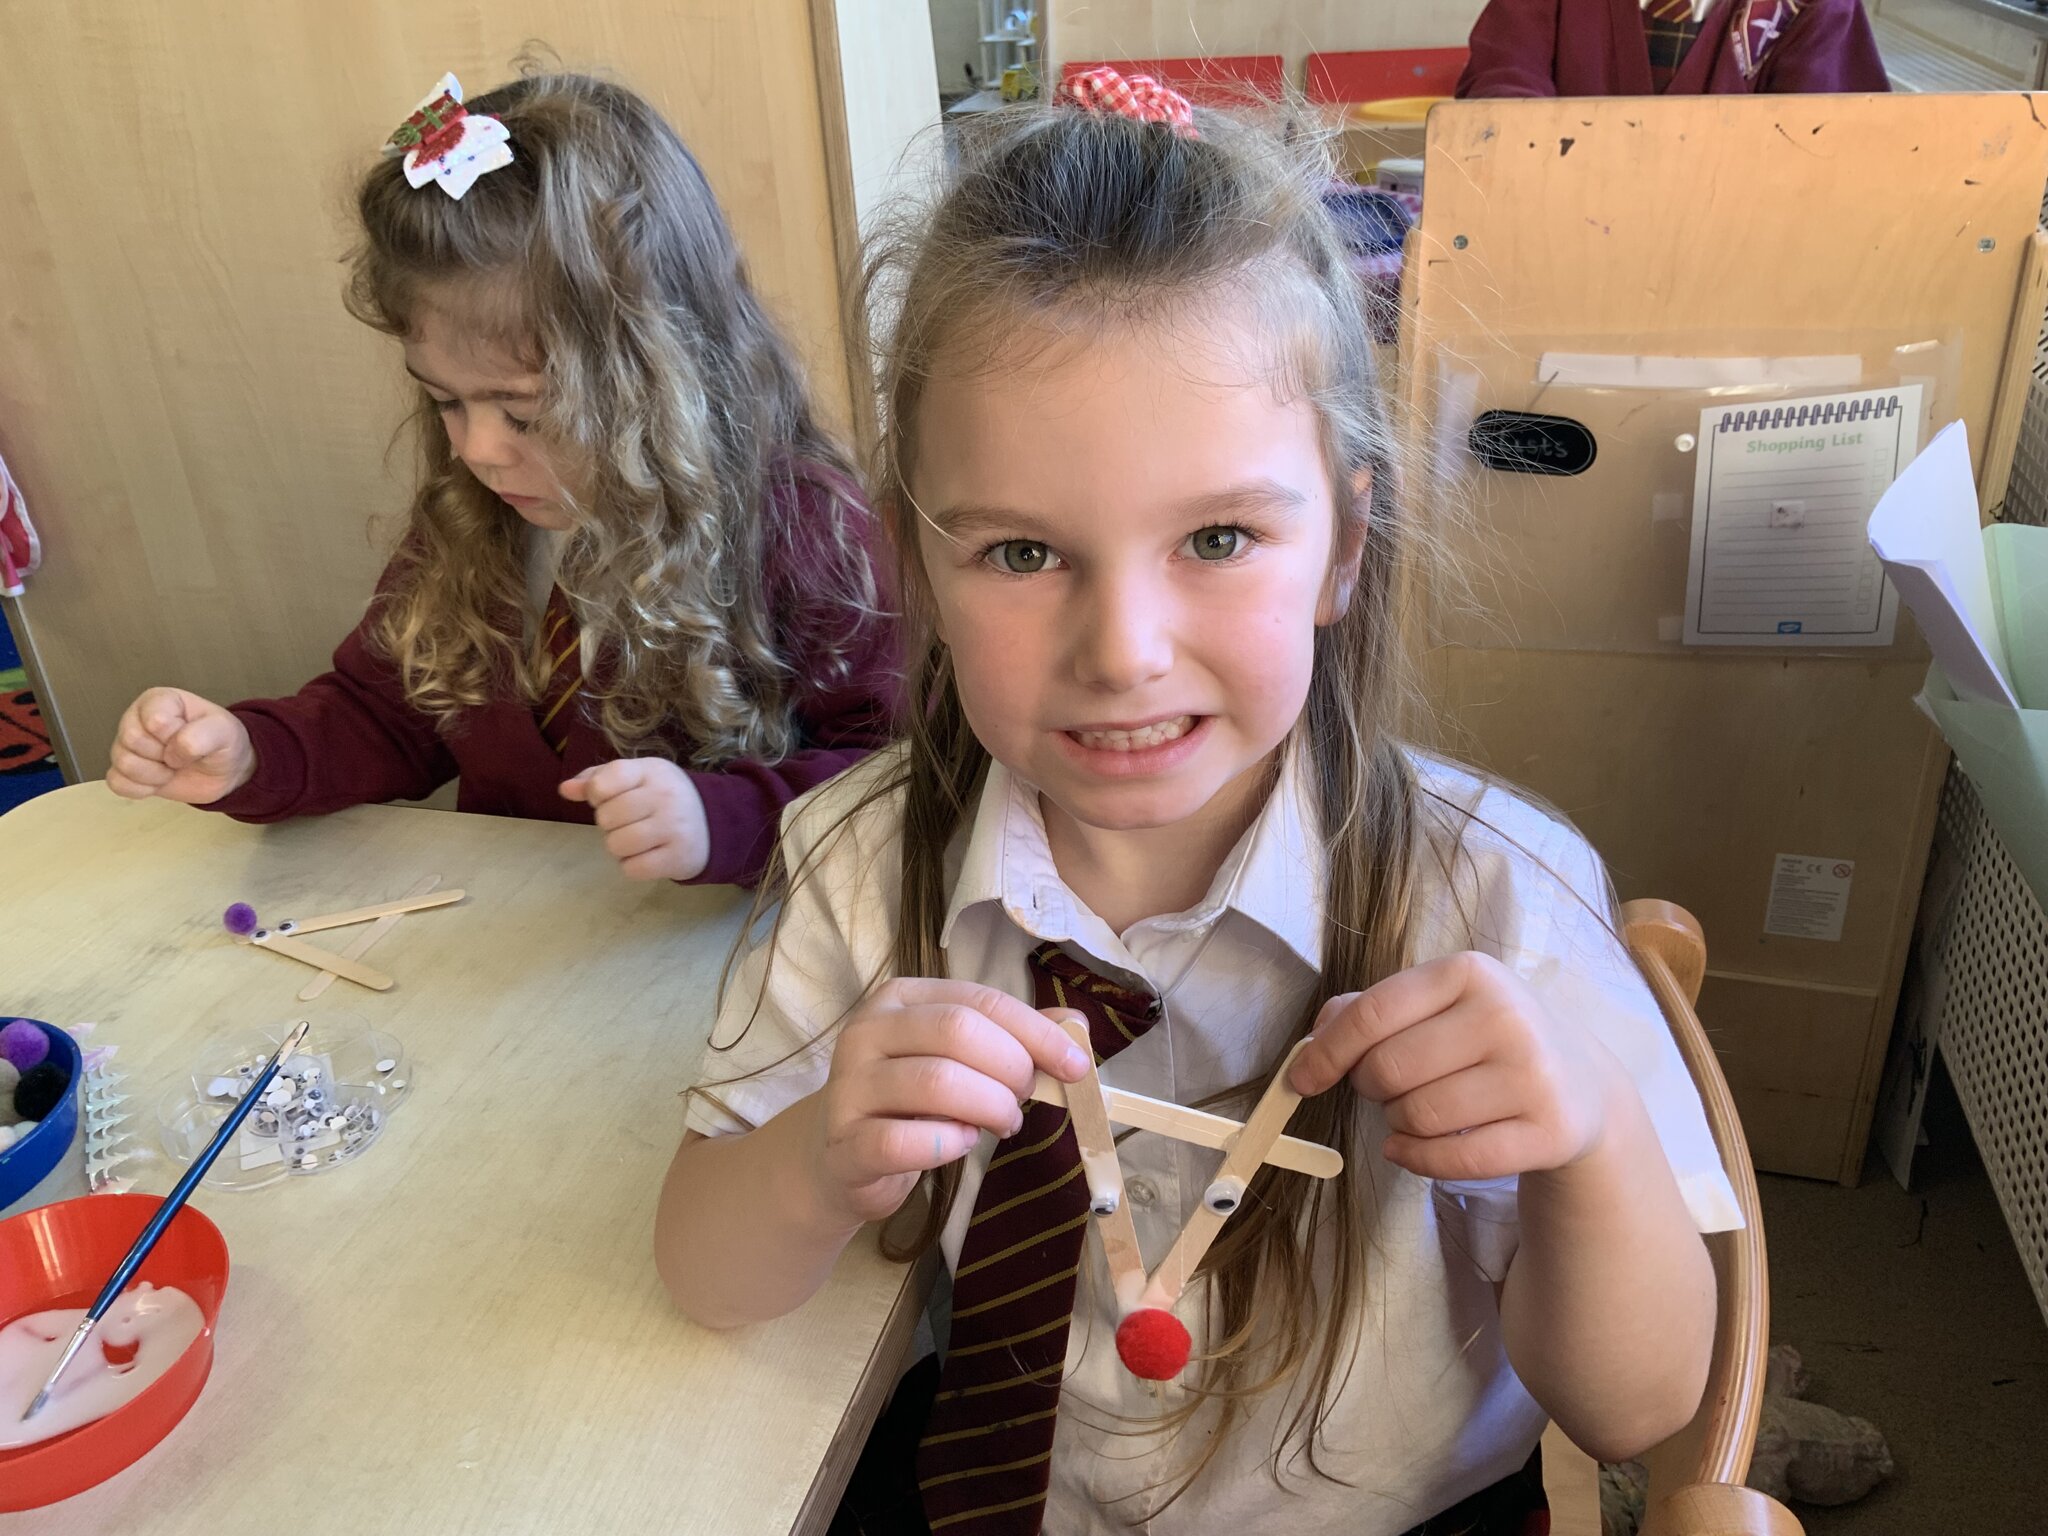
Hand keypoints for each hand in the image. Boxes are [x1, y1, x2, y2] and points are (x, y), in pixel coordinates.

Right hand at [106, 688, 256, 804]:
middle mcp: (135, 719)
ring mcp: (126, 745)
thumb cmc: (222, 742)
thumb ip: (201, 735)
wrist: (225, 771)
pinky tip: (159, 782)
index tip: (192, 738)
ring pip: (123, 762)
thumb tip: (173, 752)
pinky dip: (142, 789)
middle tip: (183, 756)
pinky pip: (117, 783)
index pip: (153, 720)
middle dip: (164, 756)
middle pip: (132, 740)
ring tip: (173, 768)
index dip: (175, 737)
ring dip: (155, 774)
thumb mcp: (224, 731)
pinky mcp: (124, 771)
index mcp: (158, 700)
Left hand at [559, 758, 709, 880]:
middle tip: (630, 821)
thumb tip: (564, 790)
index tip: (609, 797)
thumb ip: (598, 779)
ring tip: (638, 840)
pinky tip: (647, 855)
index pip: (606, 781)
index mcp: (652, 771)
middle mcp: (665, 796)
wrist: (715, 823)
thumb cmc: (663, 798)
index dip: (597, 794)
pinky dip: (633, 866)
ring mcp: (674, 827)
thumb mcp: (636, 779)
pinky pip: (632, 869)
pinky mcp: (678, 857)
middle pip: (606, 817)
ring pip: (616, 845)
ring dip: (620, 847)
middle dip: (610, 824)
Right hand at [808, 978, 1092, 1226]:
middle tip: (1025, 1098)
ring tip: (1004, 1123)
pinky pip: (903, 1141)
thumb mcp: (960, 1060)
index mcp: (899, 999)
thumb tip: (1077, 1030)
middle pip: (956, 1032)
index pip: (979, 1001)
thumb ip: (1013, 1040)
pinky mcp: (845, 1143)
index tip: (1076, 1066)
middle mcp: (866, 1032)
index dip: (1036, 1032)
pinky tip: (962, 1143)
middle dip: (1011, 1067)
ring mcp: (849, 1087)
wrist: (840, 1160)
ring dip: (989, 1106)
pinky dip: (948, 1144)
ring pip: (935, 1082)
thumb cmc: (911, 1103)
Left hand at [1289, 951, 1627, 1182]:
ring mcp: (1533, 1074)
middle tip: (1387, 1090)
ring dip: (1399, 1125)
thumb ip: (1370, 1010)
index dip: (1326, 1053)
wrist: (1581, 1084)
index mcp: (1470, 972)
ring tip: (1417, 1113)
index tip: (1301, 1080)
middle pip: (1390, 1069)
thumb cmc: (1488, 1039)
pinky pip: (1453, 1160)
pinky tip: (1413, 1149)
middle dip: (1371, 1088)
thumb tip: (1315, 1039)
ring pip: (1418, 1116)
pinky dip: (1417, 1160)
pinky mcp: (1550, 1131)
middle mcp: (1506, 1016)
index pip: (1373, 1014)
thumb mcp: (1438, 1005)